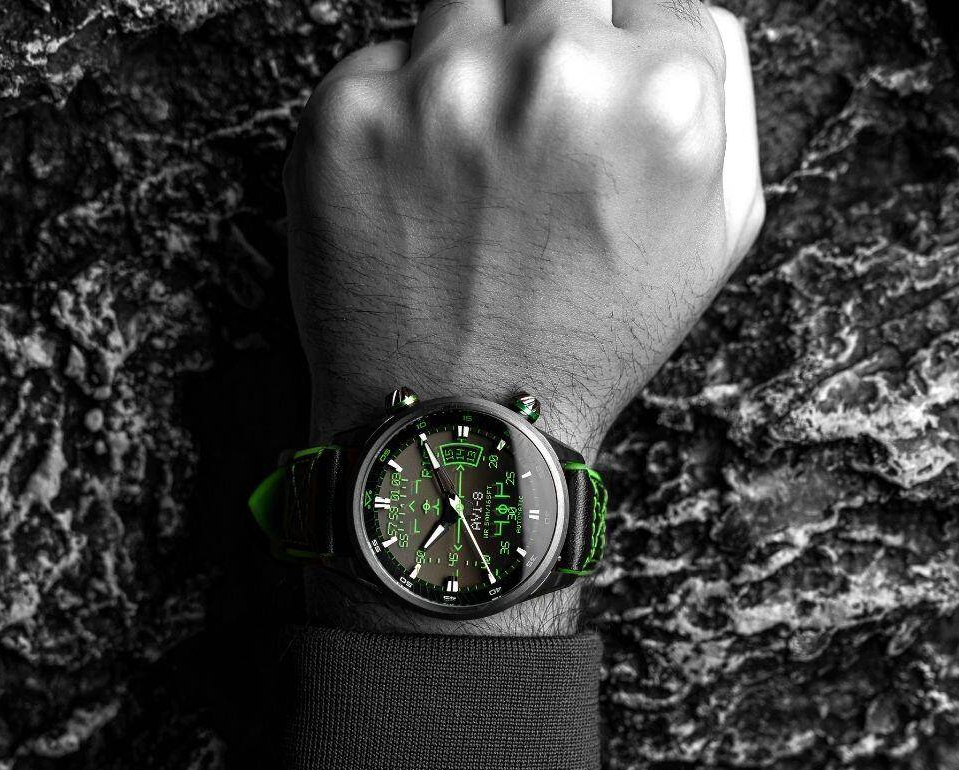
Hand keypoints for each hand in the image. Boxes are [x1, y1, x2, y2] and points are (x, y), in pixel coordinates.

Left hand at [287, 0, 762, 459]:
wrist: (465, 431)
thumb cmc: (588, 342)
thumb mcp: (714, 233)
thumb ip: (717, 92)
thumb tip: (667, 12)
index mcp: (664, 100)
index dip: (615, 51)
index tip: (584, 109)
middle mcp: (555, 76)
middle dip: (543, 45)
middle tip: (524, 144)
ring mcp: (442, 93)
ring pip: (459, 8)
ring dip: (466, 76)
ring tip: (469, 184)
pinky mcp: (347, 120)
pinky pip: (379, 67)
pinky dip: (394, 120)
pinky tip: (413, 201)